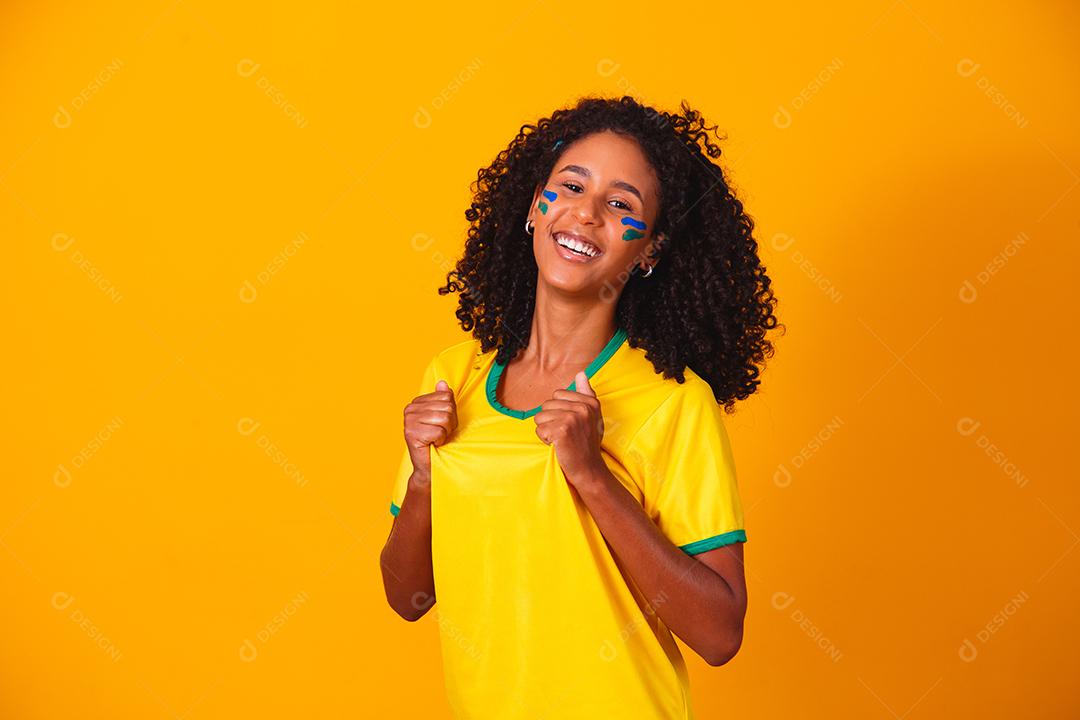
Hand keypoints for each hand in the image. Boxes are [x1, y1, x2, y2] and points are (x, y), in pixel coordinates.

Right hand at [403, 379, 456, 482]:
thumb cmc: (437, 442)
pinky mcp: (411, 433)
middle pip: (447, 407)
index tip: (442, 424)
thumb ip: (443, 400)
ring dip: (445, 432)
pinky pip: (439, 431)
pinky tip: (432, 444)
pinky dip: (440, 440)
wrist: (430, 467)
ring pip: (444, 418)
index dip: (451, 413)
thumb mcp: (444, 417)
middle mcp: (410, 409)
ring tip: (436, 439)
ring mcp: (409, 421)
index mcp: (416, 403)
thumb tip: (442, 383)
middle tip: (440, 434)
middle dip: (450, 423)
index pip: (446, 397)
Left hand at [534, 371, 606, 487]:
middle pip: (546, 405)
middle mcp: (582, 408)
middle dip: (550, 421)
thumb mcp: (591, 415)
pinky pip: (539, 430)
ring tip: (561, 440)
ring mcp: (572, 418)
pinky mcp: (561, 431)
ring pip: (540, 417)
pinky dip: (545, 440)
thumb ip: (586, 393)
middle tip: (565, 434)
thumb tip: (581, 373)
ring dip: (546, 431)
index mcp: (589, 402)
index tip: (570, 424)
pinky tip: (558, 445)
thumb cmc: (587, 442)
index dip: (558, 410)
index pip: (557, 394)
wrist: (589, 469)